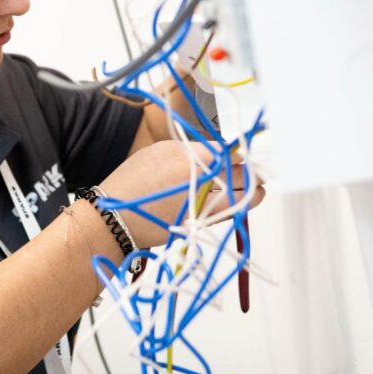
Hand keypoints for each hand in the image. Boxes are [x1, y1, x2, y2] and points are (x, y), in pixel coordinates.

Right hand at [99, 140, 264, 248]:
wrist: (114, 217)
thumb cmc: (132, 181)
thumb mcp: (159, 152)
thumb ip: (192, 151)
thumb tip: (219, 153)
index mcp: (187, 155)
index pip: (227, 150)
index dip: (240, 152)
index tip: (246, 152)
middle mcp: (198, 179)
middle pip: (240, 172)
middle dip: (252, 170)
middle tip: (258, 169)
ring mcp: (201, 202)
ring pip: (240, 196)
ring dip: (253, 191)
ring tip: (258, 188)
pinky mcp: (199, 222)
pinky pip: (227, 213)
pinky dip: (237, 206)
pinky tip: (240, 201)